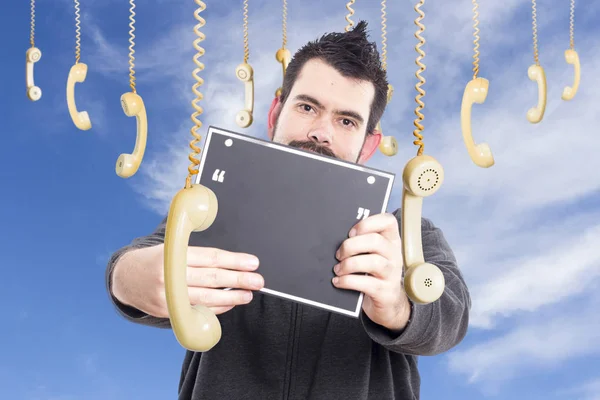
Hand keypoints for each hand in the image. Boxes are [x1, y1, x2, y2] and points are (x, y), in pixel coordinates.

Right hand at [112, 244, 263, 317]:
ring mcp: (169, 295)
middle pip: (213, 278)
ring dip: (232, 296)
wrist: (126, 278)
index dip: (235, 260)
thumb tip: (231, 261)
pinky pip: (199, 310)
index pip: (212, 258)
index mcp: (174, 254)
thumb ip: (198, 254)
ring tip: (248, 294)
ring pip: (208, 297)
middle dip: (239, 279)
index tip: (253, 262)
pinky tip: (230, 303)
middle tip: (258, 280)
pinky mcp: (169, 311)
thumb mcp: (172, 247)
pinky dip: (217, 308)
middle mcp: (171, 275)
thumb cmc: (156, 259)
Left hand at [332, 213, 410, 331]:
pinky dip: (347, 281)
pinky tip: (338, 281)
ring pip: (373, 262)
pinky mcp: (385, 292)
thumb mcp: (372, 255)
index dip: (368, 223)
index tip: (351, 232)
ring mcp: (392, 274)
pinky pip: (366, 283)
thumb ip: (362, 244)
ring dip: (349, 264)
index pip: (388, 221)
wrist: (387, 303)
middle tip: (339, 254)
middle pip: (375, 241)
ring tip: (338, 269)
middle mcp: (394, 255)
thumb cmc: (374, 274)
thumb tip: (338, 238)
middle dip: (351, 245)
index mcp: (391, 241)